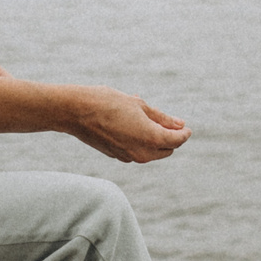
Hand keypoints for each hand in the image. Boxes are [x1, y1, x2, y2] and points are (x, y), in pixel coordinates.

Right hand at [64, 86, 189, 163]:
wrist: (76, 111)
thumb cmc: (108, 103)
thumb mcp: (139, 105)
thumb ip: (162, 117)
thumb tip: (180, 124)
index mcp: (151, 138)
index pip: (177, 140)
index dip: (184, 133)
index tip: (184, 126)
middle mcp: (141, 153)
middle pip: (166, 149)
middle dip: (169, 137)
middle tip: (164, 120)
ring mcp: (128, 157)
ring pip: (151, 152)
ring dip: (153, 139)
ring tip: (143, 118)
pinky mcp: (117, 157)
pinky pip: (136, 151)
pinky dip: (139, 141)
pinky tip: (130, 124)